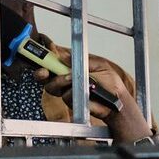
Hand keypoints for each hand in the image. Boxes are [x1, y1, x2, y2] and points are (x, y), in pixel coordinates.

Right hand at [36, 49, 152, 141]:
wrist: (117, 100)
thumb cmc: (111, 84)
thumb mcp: (99, 65)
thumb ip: (82, 60)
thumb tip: (65, 56)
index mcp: (72, 68)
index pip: (53, 63)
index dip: (44, 61)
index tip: (41, 57)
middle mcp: (67, 80)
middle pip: (46, 76)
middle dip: (43, 73)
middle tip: (45, 71)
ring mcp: (67, 91)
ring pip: (53, 86)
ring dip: (61, 81)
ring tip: (72, 79)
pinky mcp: (71, 101)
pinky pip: (65, 96)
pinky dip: (72, 92)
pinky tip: (81, 91)